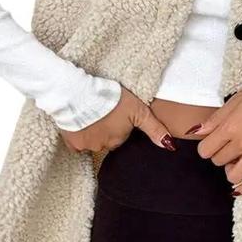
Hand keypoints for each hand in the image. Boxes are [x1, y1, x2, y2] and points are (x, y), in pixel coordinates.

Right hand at [59, 86, 175, 153]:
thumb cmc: (111, 99)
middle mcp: (103, 146)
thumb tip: (170, 147)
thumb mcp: (138, 110)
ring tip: (91, 115)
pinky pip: (76, 145)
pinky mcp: (72, 142)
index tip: (115, 116)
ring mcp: (87, 145)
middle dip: (105, 131)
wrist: (79, 94)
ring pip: (92, 142)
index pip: (120, 139)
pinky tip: (80, 124)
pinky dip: (77, 136)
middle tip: (103, 114)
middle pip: (106, 141)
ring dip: (92, 132)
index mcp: (119, 140)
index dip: (118, 127)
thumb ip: (154, 129)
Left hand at [187, 84, 241, 194]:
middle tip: (228, 145)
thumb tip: (196, 132)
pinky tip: (240, 186)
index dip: (206, 146)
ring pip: (233, 176)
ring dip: (231, 170)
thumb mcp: (234, 101)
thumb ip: (215, 119)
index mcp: (230, 127)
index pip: (205, 150)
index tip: (213, 142)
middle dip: (220, 154)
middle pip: (218, 161)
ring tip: (237, 160)